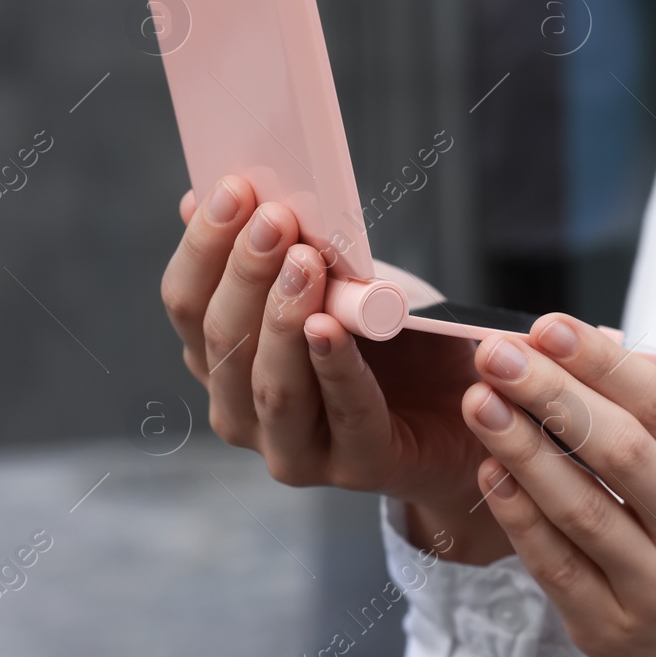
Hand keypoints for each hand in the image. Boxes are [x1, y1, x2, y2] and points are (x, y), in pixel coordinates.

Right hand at [161, 175, 509, 561]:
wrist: (468, 411)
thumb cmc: (396, 341)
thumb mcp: (344, 284)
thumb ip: (291, 250)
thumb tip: (225, 191)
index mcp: (223, 361)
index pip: (188, 304)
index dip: (204, 246)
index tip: (231, 190)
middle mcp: (241, 410)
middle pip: (222, 340)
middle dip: (246, 272)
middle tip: (274, 218)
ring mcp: (291, 449)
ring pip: (269, 382)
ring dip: (283, 317)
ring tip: (304, 262)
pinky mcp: (354, 466)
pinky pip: (343, 412)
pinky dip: (334, 366)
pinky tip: (332, 328)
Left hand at [459, 313, 655, 656]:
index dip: (603, 363)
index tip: (549, 325)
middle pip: (618, 451)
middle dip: (552, 395)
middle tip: (494, 352)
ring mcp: (654, 583)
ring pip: (581, 509)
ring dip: (524, 451)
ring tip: (478, 401)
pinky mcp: (611, 628)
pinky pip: (557, 568)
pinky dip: (520, 519)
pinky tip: (489, 472)